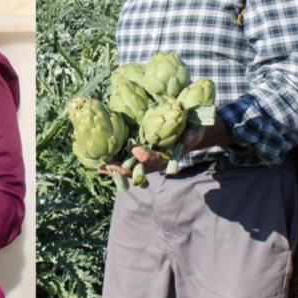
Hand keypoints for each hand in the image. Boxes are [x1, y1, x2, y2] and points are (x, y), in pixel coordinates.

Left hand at [102, 113, 234, 174]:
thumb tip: (188, 137)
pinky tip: (100, 161)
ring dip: (115, 167)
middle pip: (139, 168)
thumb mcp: (197, 129)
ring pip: (130, 166)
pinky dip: (114, 159)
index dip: (147, 157)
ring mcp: (147, 156)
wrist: (189, 129)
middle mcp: (156, 159)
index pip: (156, 160)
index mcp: (169, 156)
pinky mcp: (140, 150)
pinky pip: (125, 158)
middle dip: (124, 168)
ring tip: (100, 166)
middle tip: (109, 165)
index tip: (136, 150)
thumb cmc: (194, 128)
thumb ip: (193, 134)